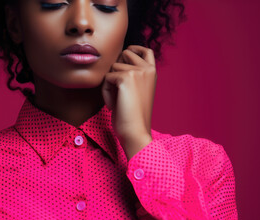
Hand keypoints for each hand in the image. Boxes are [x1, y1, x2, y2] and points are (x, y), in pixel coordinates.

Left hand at [101, 45, 156, 160]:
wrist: (135, 131)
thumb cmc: (133, 116)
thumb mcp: (135, 91)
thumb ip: (131, 76)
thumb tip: (114, 63)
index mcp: (153, 73)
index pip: (146, 50)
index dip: (134, 48)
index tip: (126, 55)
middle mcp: (148, 69)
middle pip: (125, 53)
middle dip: (117, 67)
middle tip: (120, 89)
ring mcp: (138, 71)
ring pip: (113, 66)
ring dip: (110, 83)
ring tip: (118, 100)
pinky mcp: (126, 77)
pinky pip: (107, 78)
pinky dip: (106, 92)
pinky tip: (114, 105)